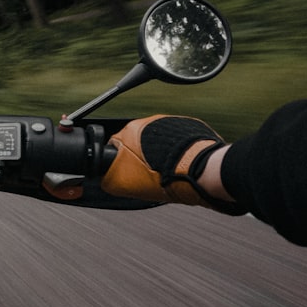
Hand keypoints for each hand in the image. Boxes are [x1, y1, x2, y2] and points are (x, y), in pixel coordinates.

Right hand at [101, 115, 240, 212]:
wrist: (201, 170)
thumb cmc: (166, 175)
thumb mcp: (125, 184)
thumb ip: (109, 179)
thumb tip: (105, 180)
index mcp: (129, 130)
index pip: (114, 145)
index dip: (116, 162)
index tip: (122, 173)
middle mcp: (149, 122)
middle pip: (136, 142)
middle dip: (138, 158)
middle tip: (144, 175)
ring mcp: (170, 123)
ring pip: (157, 142)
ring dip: (158, 155)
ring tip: (164, 172)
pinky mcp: (188, 127)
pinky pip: (176, 140)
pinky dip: (175, 152)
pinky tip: (177, 166)